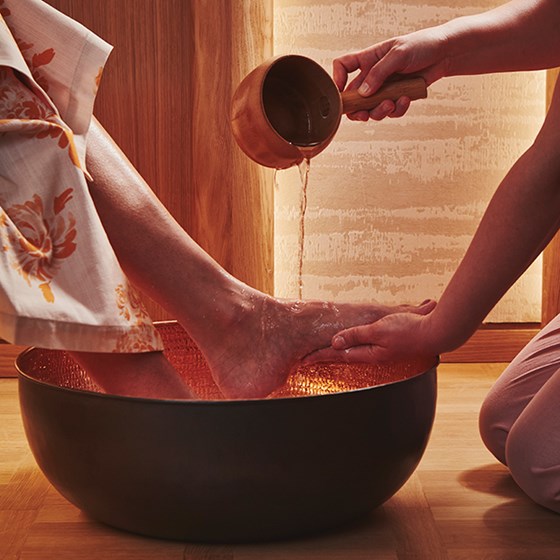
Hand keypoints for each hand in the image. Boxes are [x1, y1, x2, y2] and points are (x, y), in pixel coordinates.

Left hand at [303, 309, 437, 364]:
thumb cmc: (408, 330)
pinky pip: (366, 347)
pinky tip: (354, 347)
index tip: (303, 359)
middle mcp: (373, 355)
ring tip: (326, 354)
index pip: (338, 354)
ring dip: (339, 352)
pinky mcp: (390, 346)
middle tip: (309, 359)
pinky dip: (355, 346)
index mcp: (369, 353)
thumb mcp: (378, 330)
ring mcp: (382, 352)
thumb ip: (356, 335)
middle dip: (326, 356)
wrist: (437, 332)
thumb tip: (335, 342)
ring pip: (355, 352)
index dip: (320, 355)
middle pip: (344, 355)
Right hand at [333, 27, 448, 120]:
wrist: (444, 54)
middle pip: (354, 97)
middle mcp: (373, 76)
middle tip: (364, 114)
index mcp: (368, 59)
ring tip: (390, 104)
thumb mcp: (398, 54)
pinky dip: (397, 109)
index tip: (341, 93)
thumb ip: (379, 73)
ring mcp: (384, 89)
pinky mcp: (397, 98)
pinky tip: (405, 100)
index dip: (337, 79)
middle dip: (357, 110)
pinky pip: (390, 111)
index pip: (343, 66)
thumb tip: (363, 93)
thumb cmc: (421, 45)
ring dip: (378, 111)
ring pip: (371, 109)